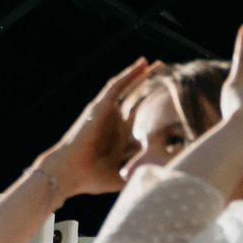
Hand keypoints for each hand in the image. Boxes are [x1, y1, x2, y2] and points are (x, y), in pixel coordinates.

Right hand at [41, 57, 155, 197]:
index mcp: (120, 137)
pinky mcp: (99, 107)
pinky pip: (116, 86)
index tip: (173, 104)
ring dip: (140, 75)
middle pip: (135, 100)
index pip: (141, 119)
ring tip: (155, 63)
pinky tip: (142, 64)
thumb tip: (162, 179)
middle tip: (167, 75)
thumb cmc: (91, 178)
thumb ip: (139, 176)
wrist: (69, 172)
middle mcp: (114, 122)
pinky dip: (129, 74)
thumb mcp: (123, 177)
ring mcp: (106, 113)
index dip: (155, 110)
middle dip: (149, 88)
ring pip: (127, 88)